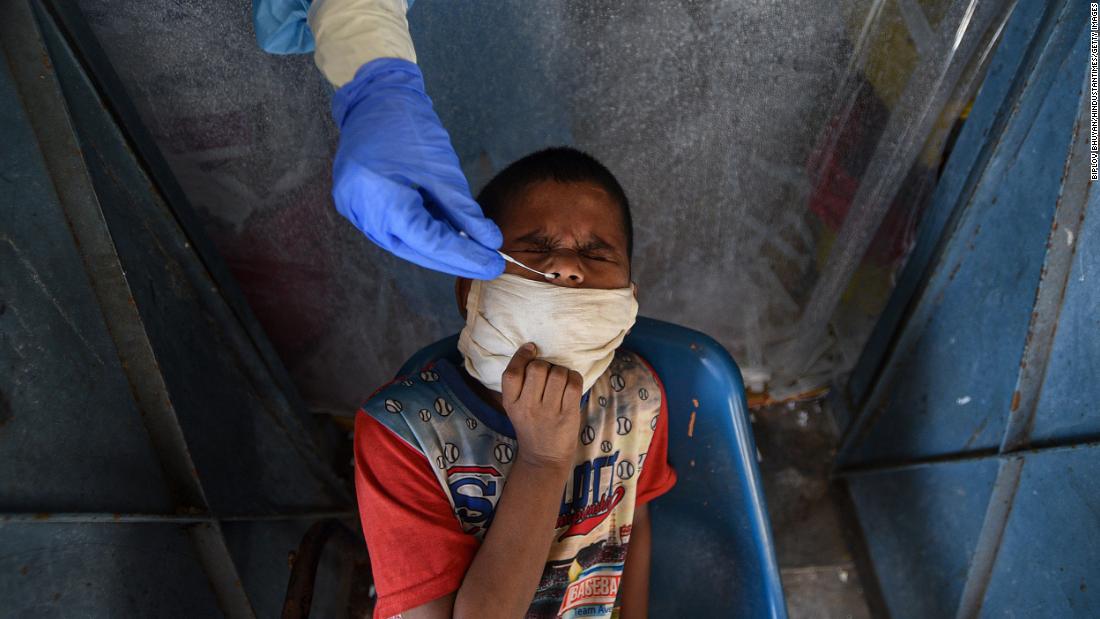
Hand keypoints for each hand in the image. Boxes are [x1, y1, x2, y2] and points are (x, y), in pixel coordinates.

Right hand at [331, 58, 505, 278]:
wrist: (375, 99)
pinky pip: (395, 230)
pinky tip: (449, 238)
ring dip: (439, 250)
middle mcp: (363, 212)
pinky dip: (423, 235)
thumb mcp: (443, 171)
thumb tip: (489, 242)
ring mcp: (356, 211)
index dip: (465, 257)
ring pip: (406, 244)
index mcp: (382, 199)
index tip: (494, 265)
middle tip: (489, 266)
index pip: (430, 242)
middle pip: (416, 250)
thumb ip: (465, 212)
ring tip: (474, 253)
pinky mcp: (359, 207)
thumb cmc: (409, 127)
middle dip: (454, 259)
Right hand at [501, 343, 583, 468]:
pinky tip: (571, 385)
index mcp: (511, 403)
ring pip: (558, 374)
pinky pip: (573, 384)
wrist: (543, 458)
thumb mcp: (514, 408)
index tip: (531, 349)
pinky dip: (574, 379)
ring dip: (561, 372)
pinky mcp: (567, 415)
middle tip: (548, 375)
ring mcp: (548, 412)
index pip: (512, 373)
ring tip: (560, 382)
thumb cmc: (531, 427)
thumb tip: (532, 350)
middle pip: (538, 368)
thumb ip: (519, 384)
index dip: (522, 355)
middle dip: (546, 365)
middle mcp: (528, 407)